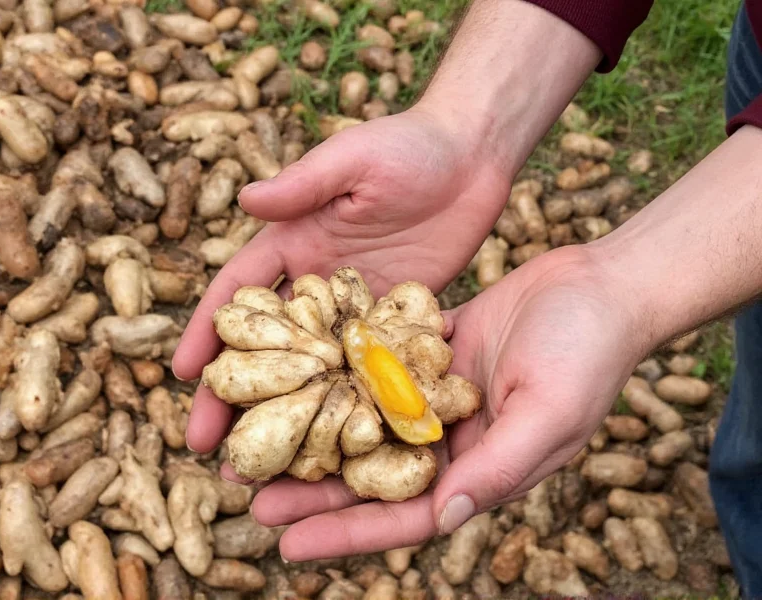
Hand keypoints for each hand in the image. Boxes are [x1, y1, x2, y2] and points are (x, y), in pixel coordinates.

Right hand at [171, 106, 511, 451]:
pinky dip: (350, 407)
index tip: (181, 375)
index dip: (207, 334)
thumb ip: (302, 185)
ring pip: (314, 372)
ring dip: (289, 415)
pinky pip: (367, 372)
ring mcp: (356, 311)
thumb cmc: (407, 147)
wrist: (473, 157)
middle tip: (210, 446)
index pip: (240, 297)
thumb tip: (246, 198)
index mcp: (292, 244)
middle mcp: (317, 286)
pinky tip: (339, 448)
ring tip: (266, 467)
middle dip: (237, 395)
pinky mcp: (396, 325)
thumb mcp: (350, 160)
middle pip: (269, 349)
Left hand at [246, 244, 651, 560]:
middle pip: (369, 471)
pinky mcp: (430, 350)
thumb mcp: (547, 415)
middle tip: (246, 489)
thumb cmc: (588, 353)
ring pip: (363, 419)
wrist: (602, 283)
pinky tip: (295, 367)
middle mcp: (451, 437)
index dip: (346, 533)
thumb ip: (496, 469)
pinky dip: (339, 369)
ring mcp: (437, 393)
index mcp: (479, 468)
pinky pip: (377, 364)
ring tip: (255, 434)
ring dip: (313, 427)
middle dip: (310, 486)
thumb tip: (443, 519)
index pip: (404, 515)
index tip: (288, 546)